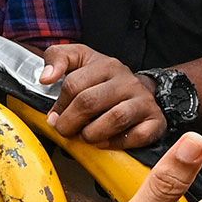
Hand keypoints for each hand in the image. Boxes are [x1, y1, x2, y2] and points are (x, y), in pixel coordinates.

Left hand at [38, 44, 167, 147]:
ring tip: (85, 136)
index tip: (54, 116)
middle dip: (70, 122)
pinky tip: (106, 142)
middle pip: (89, 102)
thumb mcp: (79, 59)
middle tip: (65, 130)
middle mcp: (127, 81)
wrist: (142, 89)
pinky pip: (137, 136)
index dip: (59, 105)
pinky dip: (117, 143)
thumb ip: (57, 58)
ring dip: (92, 134)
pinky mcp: (155, 120)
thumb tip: (46, 77)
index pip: (73, 85)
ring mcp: (143, 101)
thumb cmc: (104, 79)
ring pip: (114, 119)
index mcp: (105, 65)